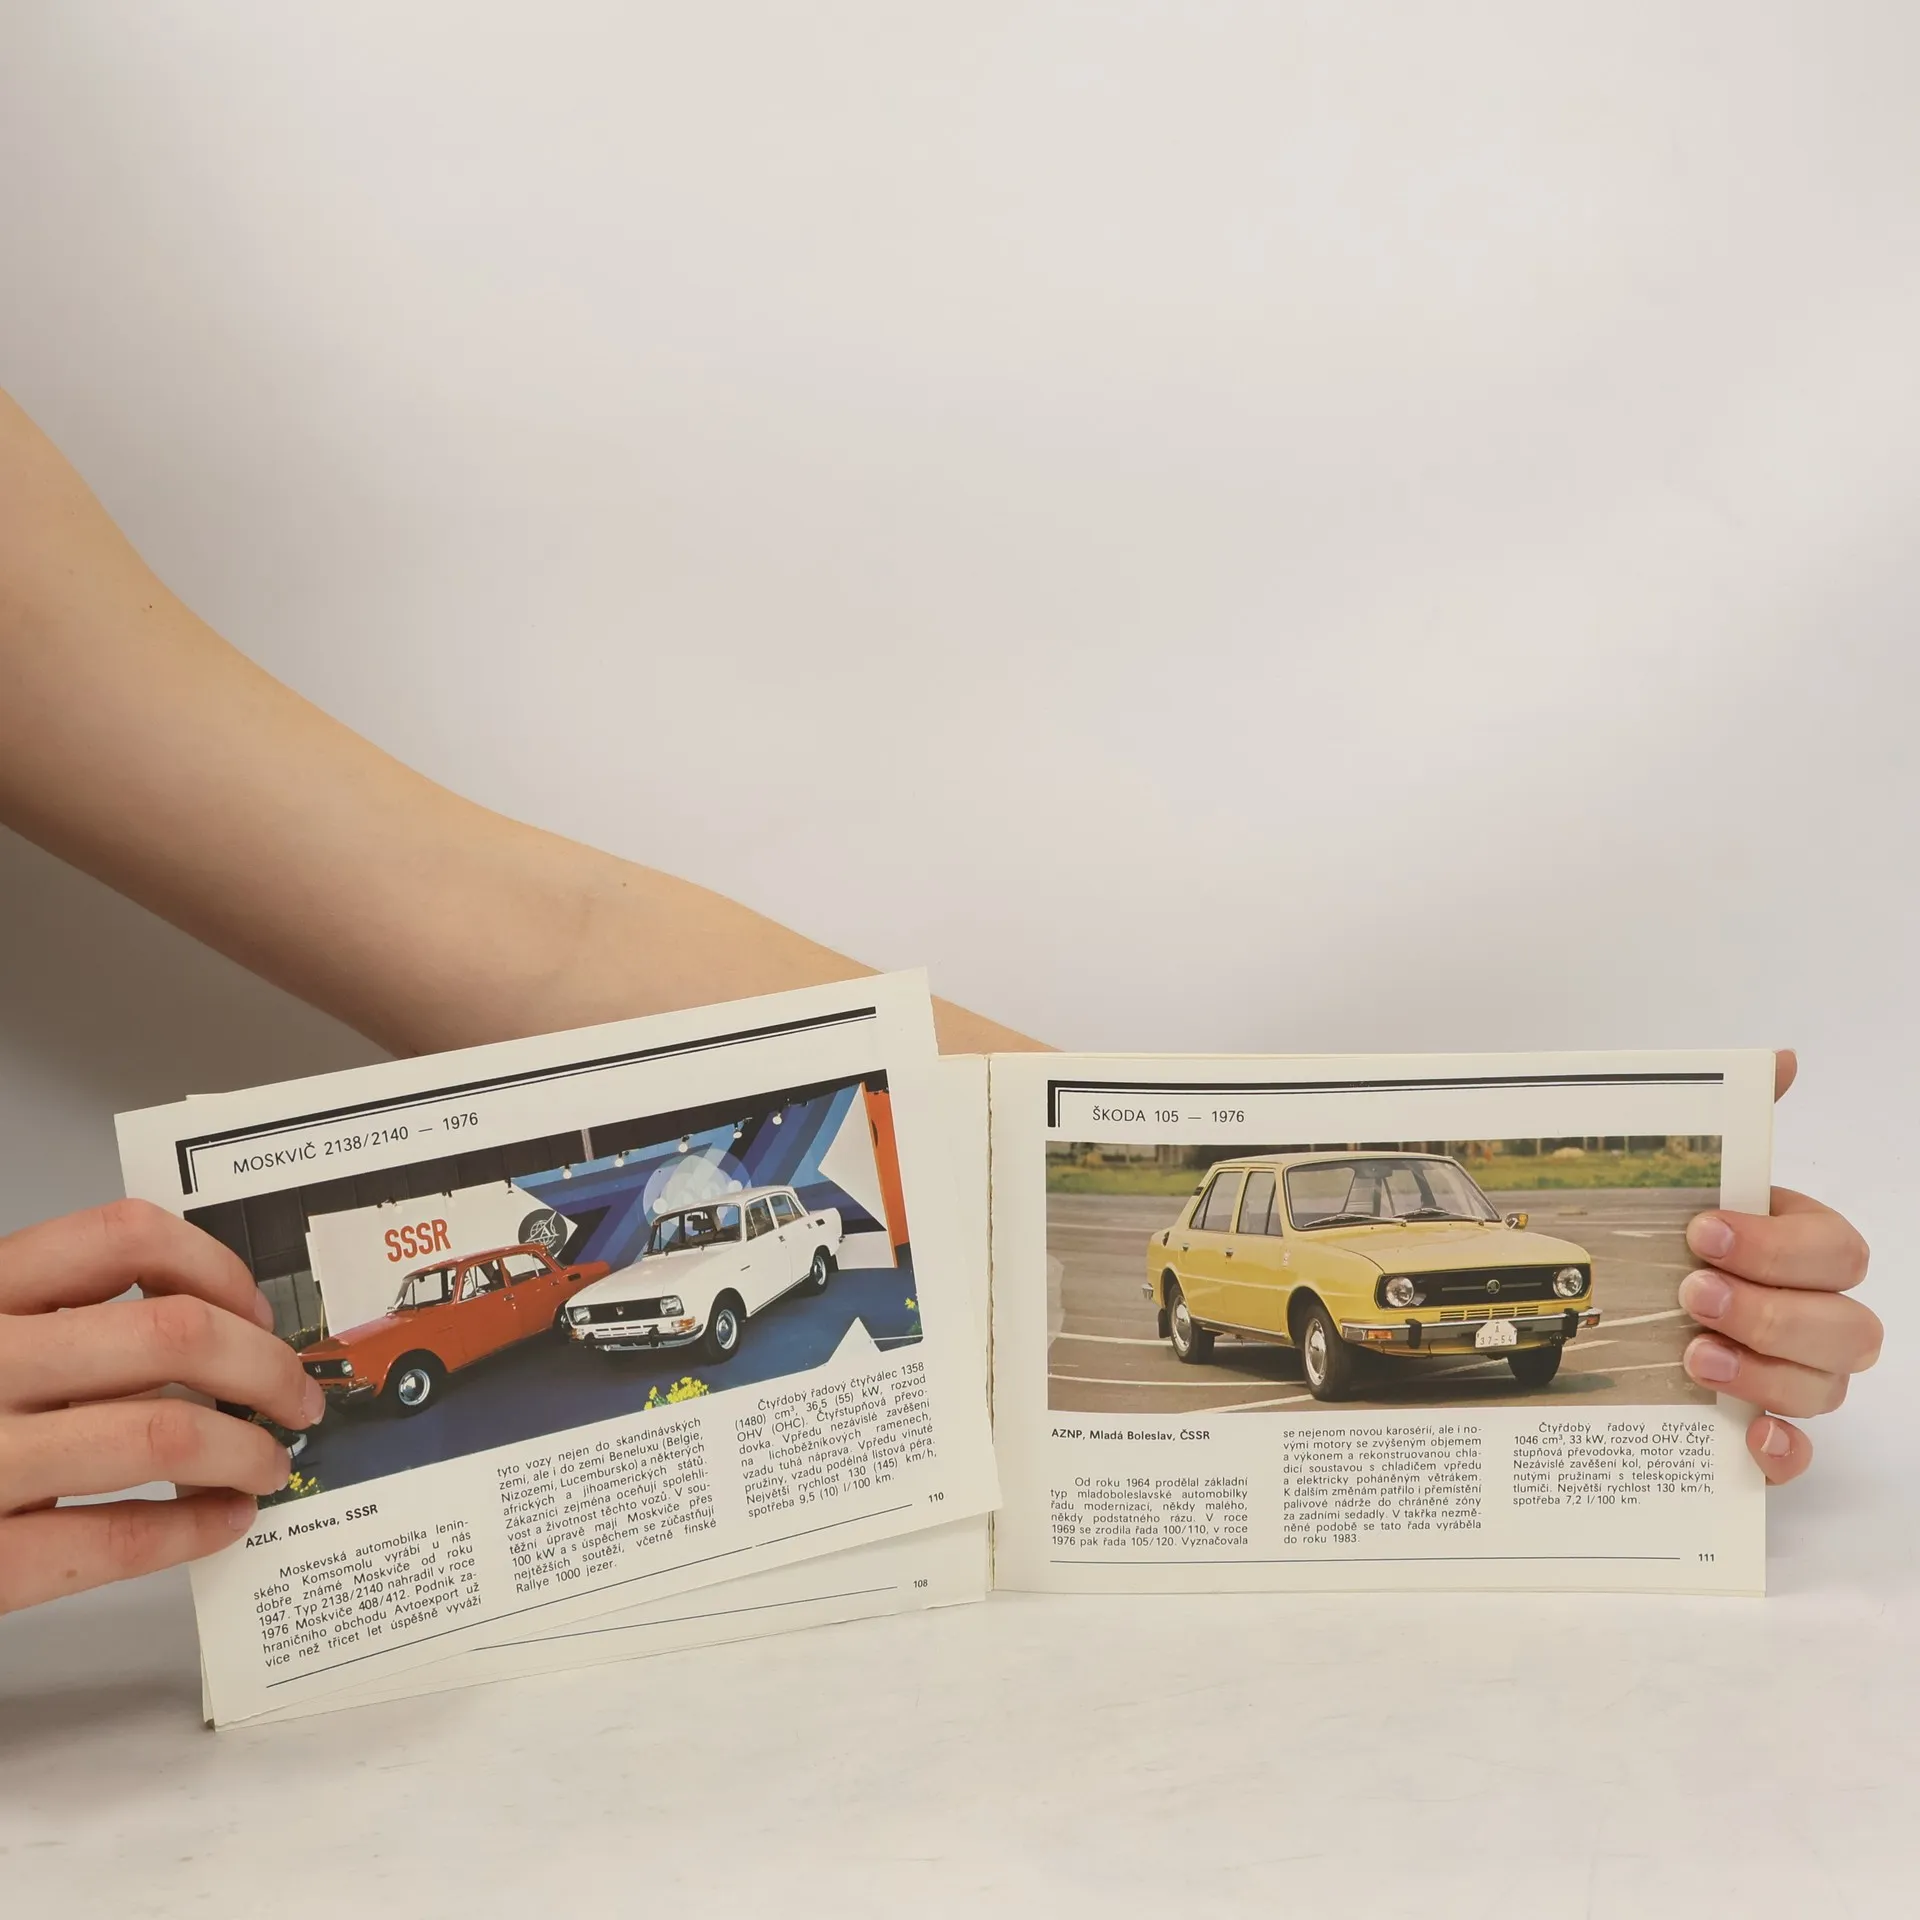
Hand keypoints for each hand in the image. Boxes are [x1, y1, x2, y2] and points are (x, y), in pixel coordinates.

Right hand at [0, 1199, 323, 1612]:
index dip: (216, 1265)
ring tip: (267, 1462)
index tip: (254, 1305)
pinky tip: (222, 1522)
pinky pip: (114, 1541)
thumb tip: (199, 1323)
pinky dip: (192, 1530)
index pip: (122, 1235)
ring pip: (163, 1433)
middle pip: (172, 1333)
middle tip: (296, 1395)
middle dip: (264, 1365)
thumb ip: (43, 1321)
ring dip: (247, 1448)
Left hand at [1679, 1052, 1879, 1484]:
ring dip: (1766, 1373)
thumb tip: (1780, 1059)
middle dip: (1771, 1310)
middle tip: (1692, 1294)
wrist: (1605, 1308)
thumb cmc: (1667, 1237)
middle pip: (1849, 1326)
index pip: (1837, 1249)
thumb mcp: (1686, 1175)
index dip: (1777, 1245)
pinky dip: (1781, 1450)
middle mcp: (1812, 1313)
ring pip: (1828, 1388)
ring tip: (1694, 1356)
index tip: (1702, 1231)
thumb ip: (1736, 1117)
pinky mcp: (1763, 1429)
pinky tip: (1746, 1436)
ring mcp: (1794, 1375)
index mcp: (1799, 1248)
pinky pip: (1800, 1453)